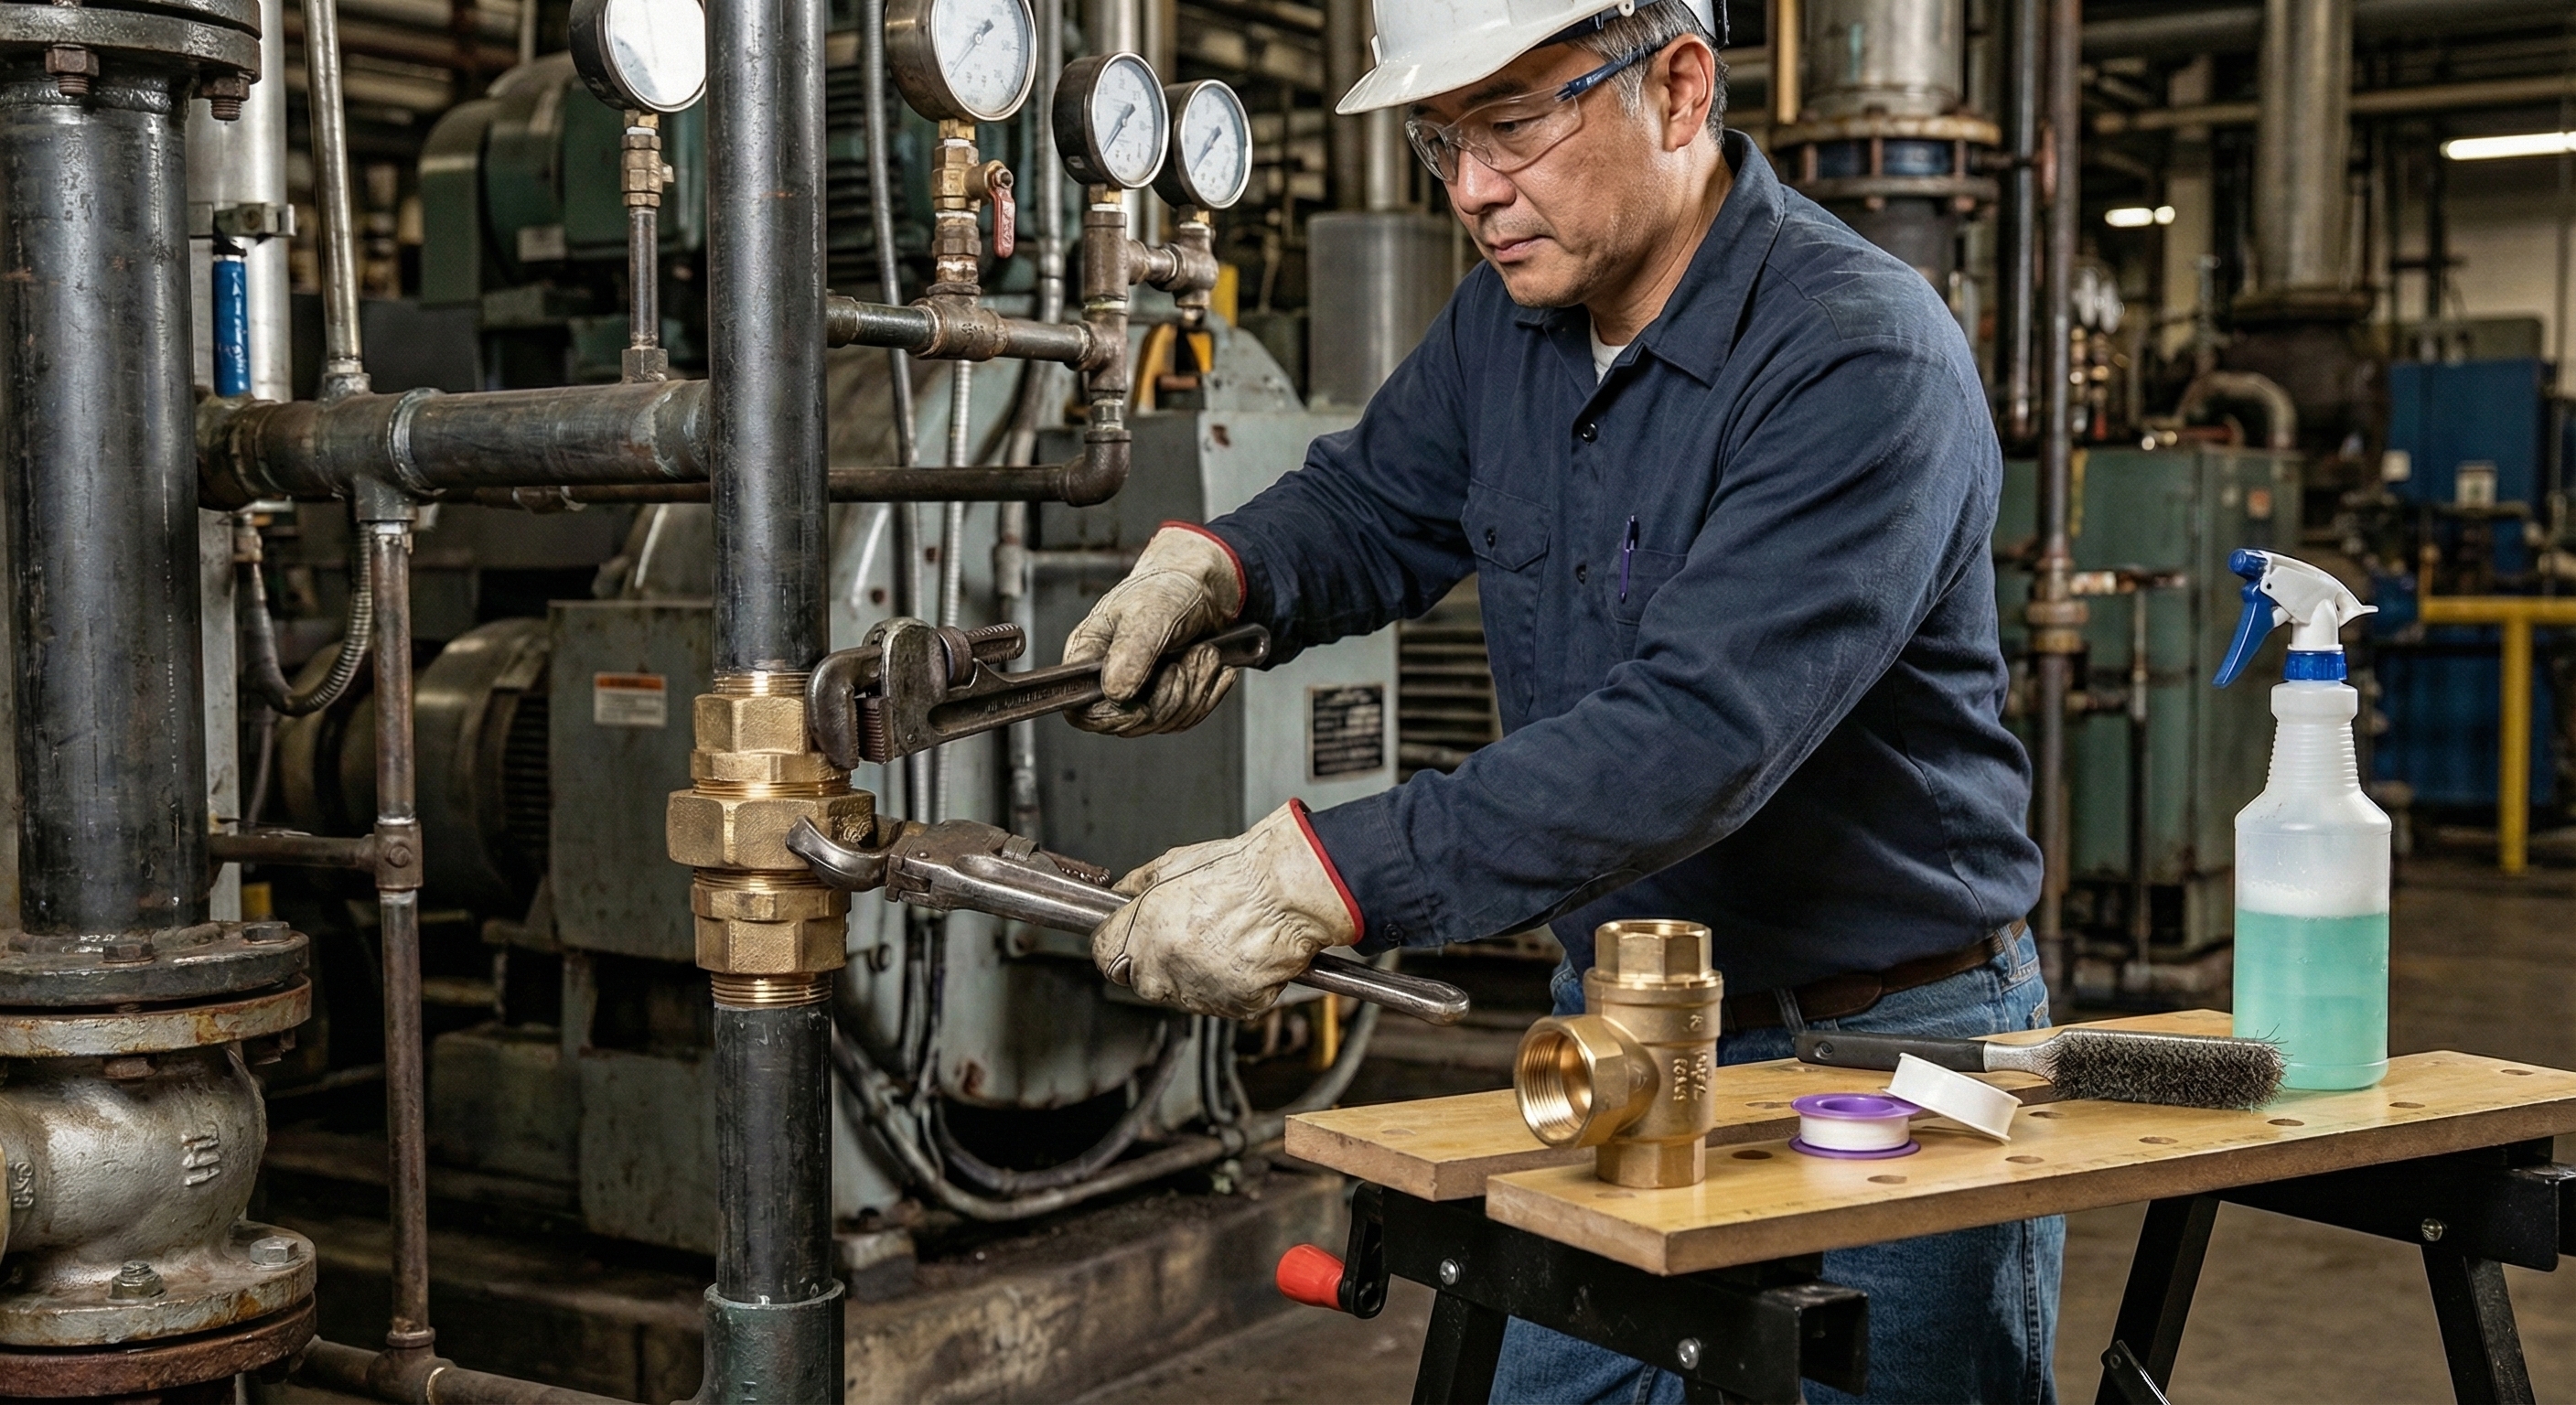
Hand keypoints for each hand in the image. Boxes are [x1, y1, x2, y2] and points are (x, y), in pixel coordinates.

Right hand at [1063, 525, 1244, 734]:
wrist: (1204, 586)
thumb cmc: (1167, 588)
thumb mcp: (1149, 612)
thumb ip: (1131, 652)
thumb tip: (1114, 692)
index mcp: (1089, 656)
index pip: (1081, 712)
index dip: (1112, 719)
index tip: (1143, 706)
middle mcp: (1110, 679)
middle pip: (1131, 724)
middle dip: (1170, 695)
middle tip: (1189, 657)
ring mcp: (1140, 692)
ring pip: (1164, 723)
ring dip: (1195, 690)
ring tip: (1204, 653)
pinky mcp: (1167, 698)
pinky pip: (1187, 717)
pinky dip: (1208, 693)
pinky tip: (1214, 666)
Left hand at [1092, 801, 1360, 1018]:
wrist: (1289, 892)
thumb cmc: (1239, 873)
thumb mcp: (1172, 864)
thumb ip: (1136, 886)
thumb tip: (1120, 895)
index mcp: (1142, 934)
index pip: (1104, 954)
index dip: (1118, 942)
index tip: (1129, 936)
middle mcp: (1164, 970)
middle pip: (1141, 980)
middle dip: (1156, 961)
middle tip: (1188, 933)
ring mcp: (1199, 992)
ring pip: (1181, 993)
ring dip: (1193, 974)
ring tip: (1221, 939)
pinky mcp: (1234, 1006)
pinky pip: (1221, 1000)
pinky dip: (1230, 984)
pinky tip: (1242, 953)